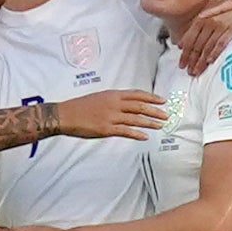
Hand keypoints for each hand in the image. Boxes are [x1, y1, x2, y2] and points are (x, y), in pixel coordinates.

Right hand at [54, 88, 168, 138]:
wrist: (65, 115)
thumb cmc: (81, 106)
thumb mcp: (100, 97)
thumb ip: (114, 100)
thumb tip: (127, 103)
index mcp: (113, 95)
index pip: (137, 94)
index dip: (151, 97)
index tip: (162, 100)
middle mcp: (114, 104)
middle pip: (140, 106)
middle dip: (155, 111)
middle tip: (166, 115)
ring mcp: (111, 116)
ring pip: (135, 119)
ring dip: (150, 122)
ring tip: (160, 125)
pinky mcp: (106, 129)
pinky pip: (125, 131)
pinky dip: (137, 134)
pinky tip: (145, 136)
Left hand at [177, 4, 231, 75]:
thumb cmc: (222, 7)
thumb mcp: (205, 14)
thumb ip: (193, 28)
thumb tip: (180, 44)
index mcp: (200, 19)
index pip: (189, 40)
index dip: (184, 54)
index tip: (181, 64)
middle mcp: (208, 23)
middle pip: (197, 45)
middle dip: (191, 60)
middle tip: (188, 71)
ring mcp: (220, 26)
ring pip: (207, 47)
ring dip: (201, 61)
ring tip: (196, 71)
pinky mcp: (231, 29)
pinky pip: (221, 43)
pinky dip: (214, 53)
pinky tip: (209, 61)